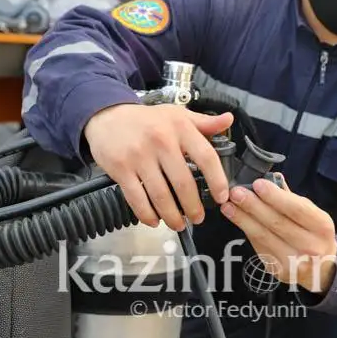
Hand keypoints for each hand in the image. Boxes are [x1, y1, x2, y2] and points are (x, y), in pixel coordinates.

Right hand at [84, 103, 233, 230]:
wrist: (107, 115)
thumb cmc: (147, 119)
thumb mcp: (177, 114)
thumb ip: (204, 123)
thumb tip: (229, 120)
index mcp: (180, 127)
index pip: (206, 157)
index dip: (217, 181)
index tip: (221, 197)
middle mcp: (161, 140)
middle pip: (183, 183)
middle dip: (193, 207)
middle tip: (197, 218)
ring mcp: (139, 156)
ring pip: (161, 195)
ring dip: (172, 216)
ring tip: (178, 223)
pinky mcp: (121, 169)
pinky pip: (137, 198)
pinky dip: (147, 215)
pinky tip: (154, 221)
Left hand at [221, 176, 336, 292]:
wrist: (320, 269)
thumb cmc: (313, 234)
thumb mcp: (312, 215)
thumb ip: (291, 198)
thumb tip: (272, 178)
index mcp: (322, 226)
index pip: (296, 209)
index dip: (275, 196)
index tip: (257, 184)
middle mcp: (311, 246)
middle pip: (277, 223)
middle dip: (253, 206)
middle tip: (236, 193)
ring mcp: (294, 261)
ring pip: (264, 237)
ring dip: (243, 219)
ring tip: (228, 206)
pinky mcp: (278, 270)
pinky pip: (259, 247)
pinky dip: (246, 231)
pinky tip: (236, 219)